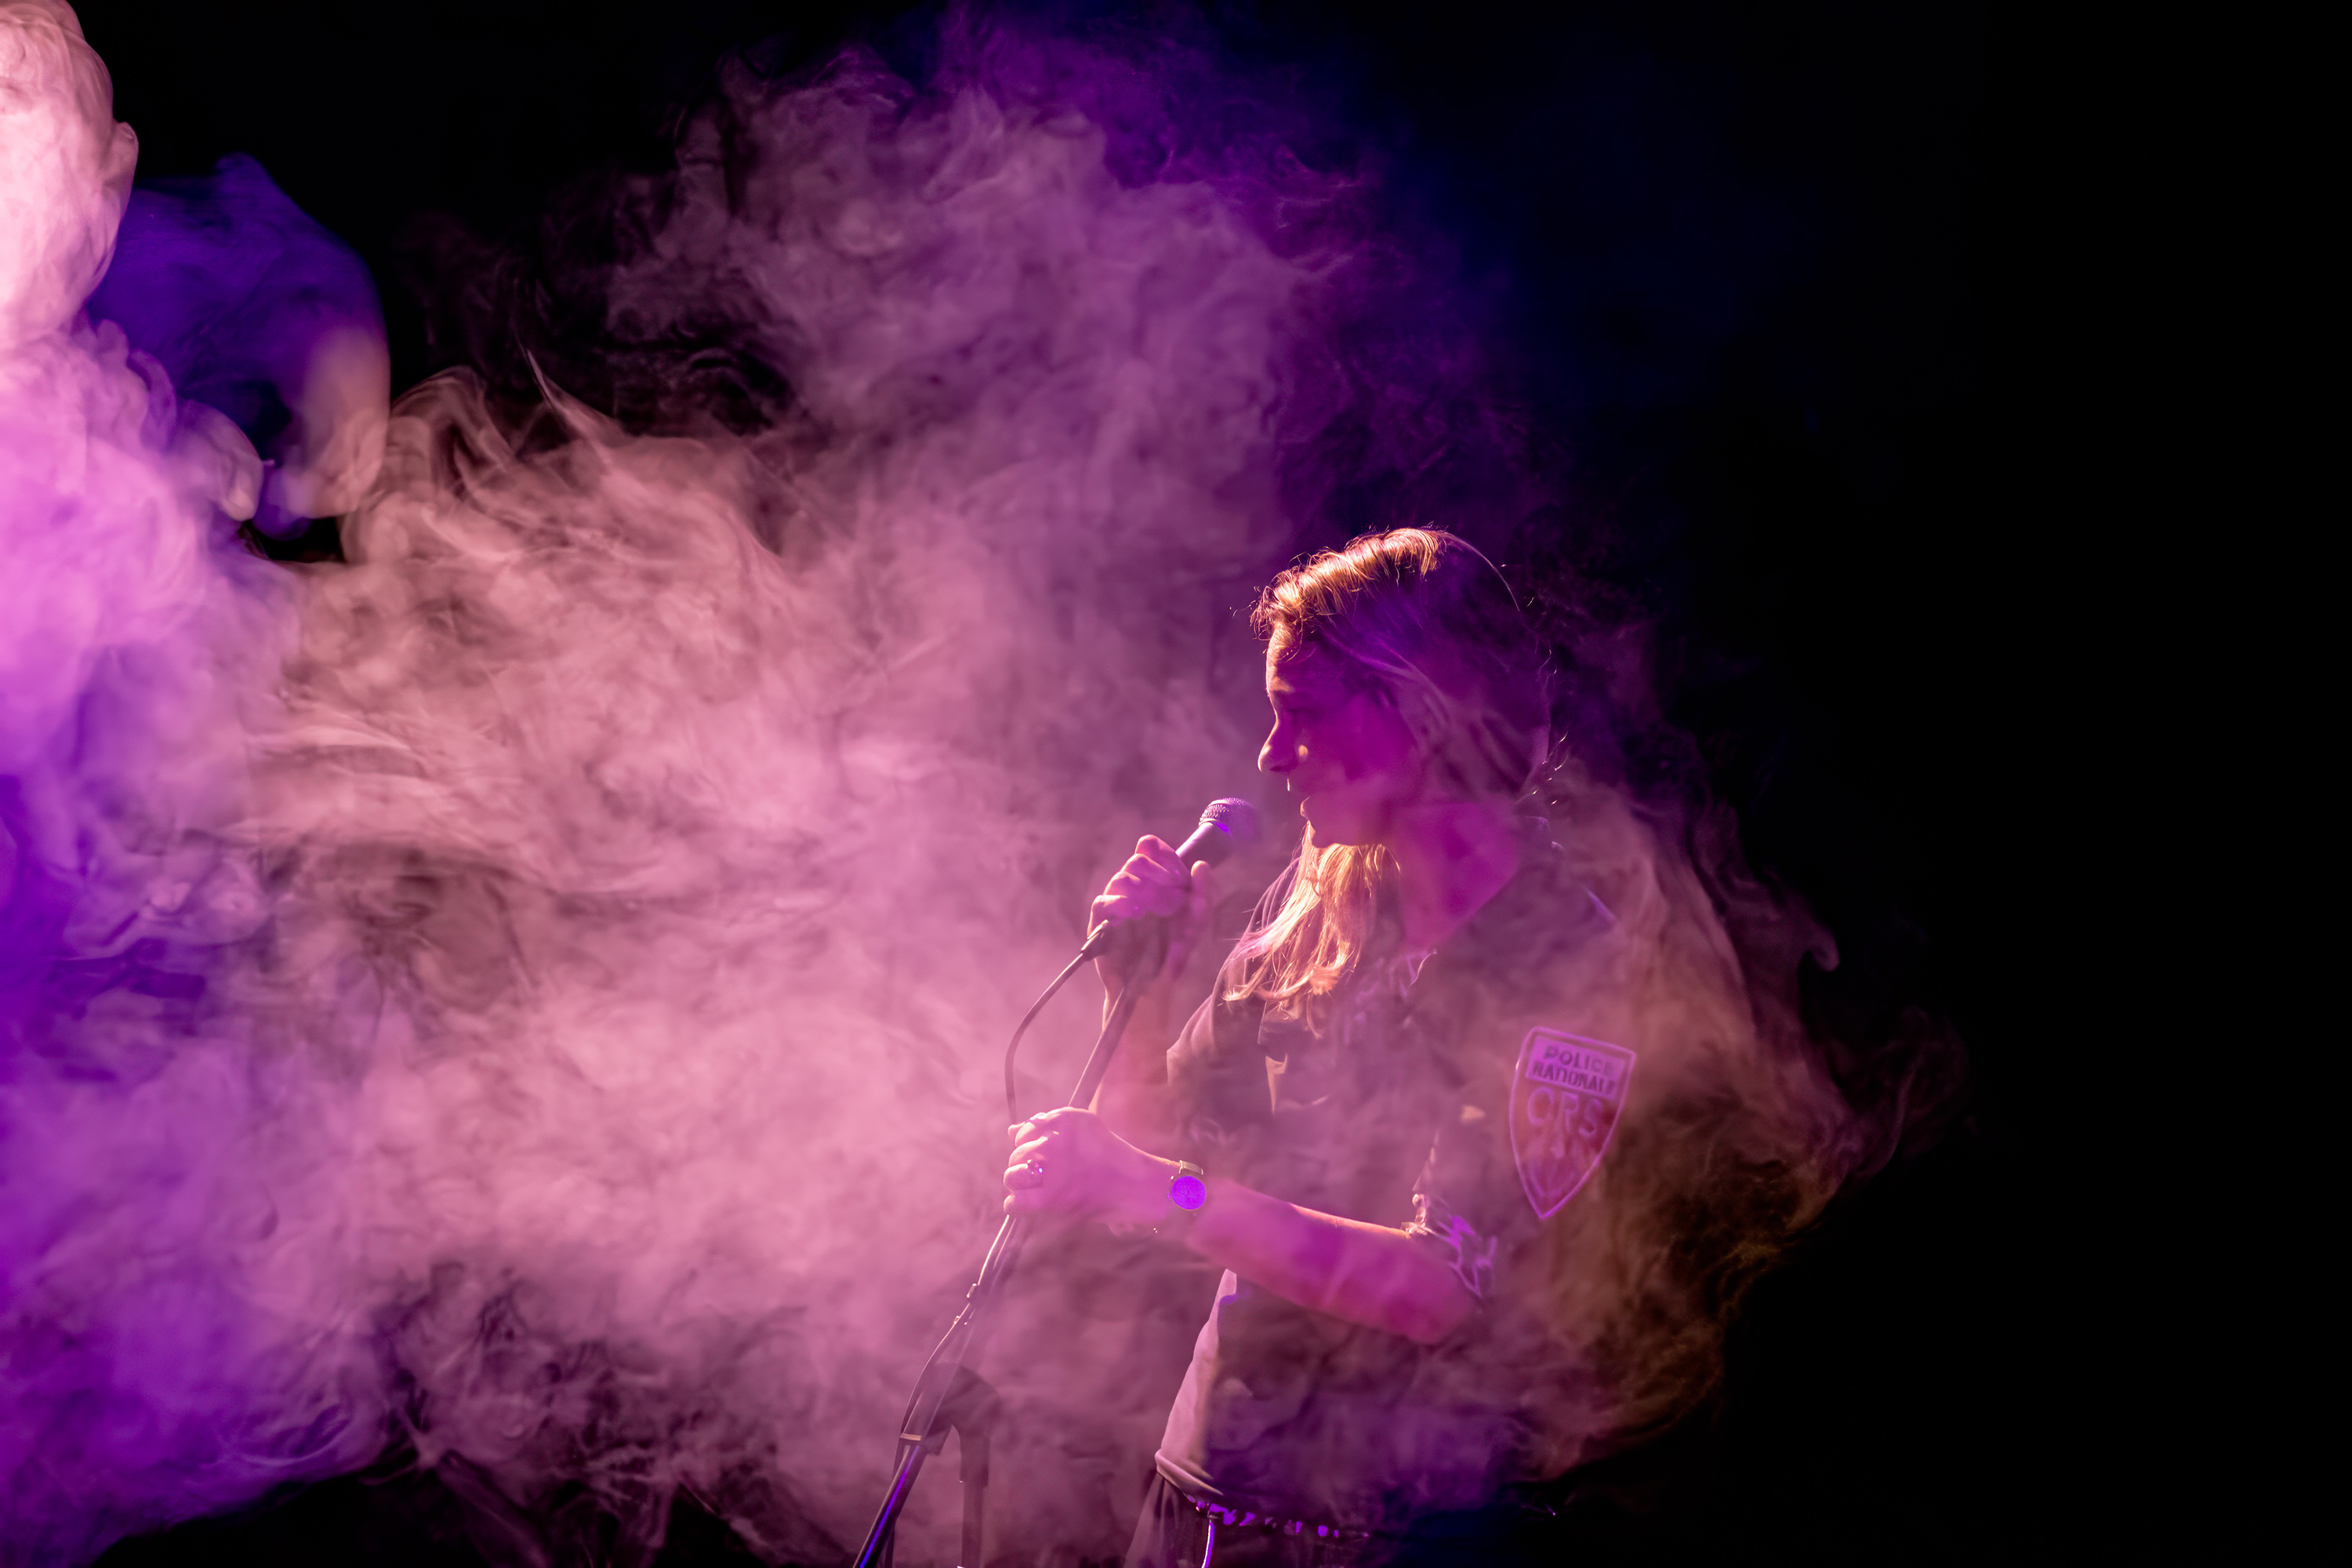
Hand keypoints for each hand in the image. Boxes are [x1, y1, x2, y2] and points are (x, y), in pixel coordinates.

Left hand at [1002, 1107, 1173, 1226]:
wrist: (1135, 1185)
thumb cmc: (1110, 1156)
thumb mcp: (1083, 1127)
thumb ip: (1047, 1125)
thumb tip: (1011, 1130)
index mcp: (1062, 1119)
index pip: (1023, 1133)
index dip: (1029, 1147)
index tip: (1044, 1157)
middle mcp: (1054, 1141)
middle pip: (1017, 1155)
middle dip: (1025, 1166)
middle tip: (1044, 1176)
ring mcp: (1052, 1169)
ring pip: (1012, 1176)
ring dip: (1019, 1184)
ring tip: (1035, 1188)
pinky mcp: (1051, 1198)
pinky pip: (1015, 1203)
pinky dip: (1017, 1206)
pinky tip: (1030, 1204)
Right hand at [1087, 836, 1214, 996]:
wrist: (1151, 986)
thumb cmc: (1172, 954)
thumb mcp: (1195, 925)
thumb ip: (1202, 896)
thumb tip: (1201, 865)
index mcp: (1155, 883)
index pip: (1151, 850)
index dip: (1162, 853)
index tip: (1177, 872)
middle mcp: (1134, 889)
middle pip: (1136, 860)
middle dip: (1155, 872)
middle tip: (1170, 893)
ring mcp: (1116, 904)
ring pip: (1119, 878)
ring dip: (1138, 887)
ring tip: (1151, 908)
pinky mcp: (1101, 922)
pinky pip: (1102, 902)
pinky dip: (1118, 903)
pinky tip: (1133, 913)